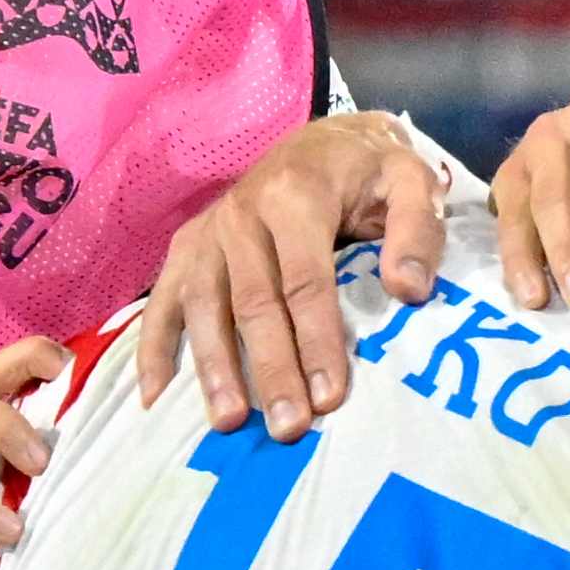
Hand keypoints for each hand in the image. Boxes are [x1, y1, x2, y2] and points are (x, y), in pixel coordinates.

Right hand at [130, 113, 444, 440]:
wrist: (326, 141)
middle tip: (288, 427)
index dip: (317, 340)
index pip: (305, 280)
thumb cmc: (370, 174)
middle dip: (271, 368)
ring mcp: (208, 232)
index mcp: (294, 195)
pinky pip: (163, 300)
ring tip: (228, 423)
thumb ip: (417, 230)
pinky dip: (153, 348)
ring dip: (213, 367)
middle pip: (254, 302)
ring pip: (203, 306)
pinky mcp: (186, 247)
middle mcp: (240, 213)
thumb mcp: (409, 182)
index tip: (330, 398)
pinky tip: (152, 396)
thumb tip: (409, 290)